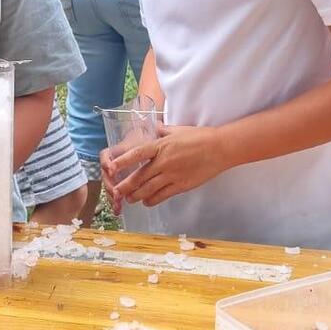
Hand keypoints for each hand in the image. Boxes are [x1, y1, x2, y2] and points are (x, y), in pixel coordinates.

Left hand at [107, 124, 227, 206]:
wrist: (219, 148)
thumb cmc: (199, 137)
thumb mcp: (177, 130)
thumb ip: (162, 131)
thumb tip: (153, 127)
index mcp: (161, 145)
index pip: (137, 154)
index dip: (122, 161)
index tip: (111, 166)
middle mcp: (164, 161)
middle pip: (139, 177)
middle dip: (125, 186)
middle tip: (116, 191)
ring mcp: (173, 175)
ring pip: (148, 189)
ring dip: (136, 195)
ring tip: (129, 199)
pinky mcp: (182, 185)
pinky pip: (162, 195)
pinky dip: (152, 200)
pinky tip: (146, 202)